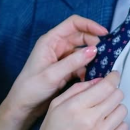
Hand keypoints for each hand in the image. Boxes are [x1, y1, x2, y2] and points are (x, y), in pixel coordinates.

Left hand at [0, 15, 107, 129]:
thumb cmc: (30, 88)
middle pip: (81, 36)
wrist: (23, 106)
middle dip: (94, 43)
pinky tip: (93, 77)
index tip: (104, 33)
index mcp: (50, 41)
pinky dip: (88, 68)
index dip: (89, 25)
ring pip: (82, 51)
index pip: (73, 24)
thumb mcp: (52, 74)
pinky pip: (81, 64)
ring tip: (103, 66)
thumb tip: (94, 50)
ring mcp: (61, 58)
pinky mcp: (65, 70)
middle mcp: (56, 46)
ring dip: (93, 57)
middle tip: (106, 54)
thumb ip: (73, 62)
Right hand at [33, 71, 127, 129]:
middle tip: (106, 96)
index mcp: (76, 106)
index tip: (114, 77)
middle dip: (113, 92)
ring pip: (122, 110)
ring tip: (104, 113)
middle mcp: (91, 119)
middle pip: (117, 96)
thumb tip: (98, 81)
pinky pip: (124, 127)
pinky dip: (118, 123)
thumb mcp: (56, 105)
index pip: (106, 86)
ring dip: (115, 108)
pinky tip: (107, 125)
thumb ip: (77, 89)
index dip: (113, 78)